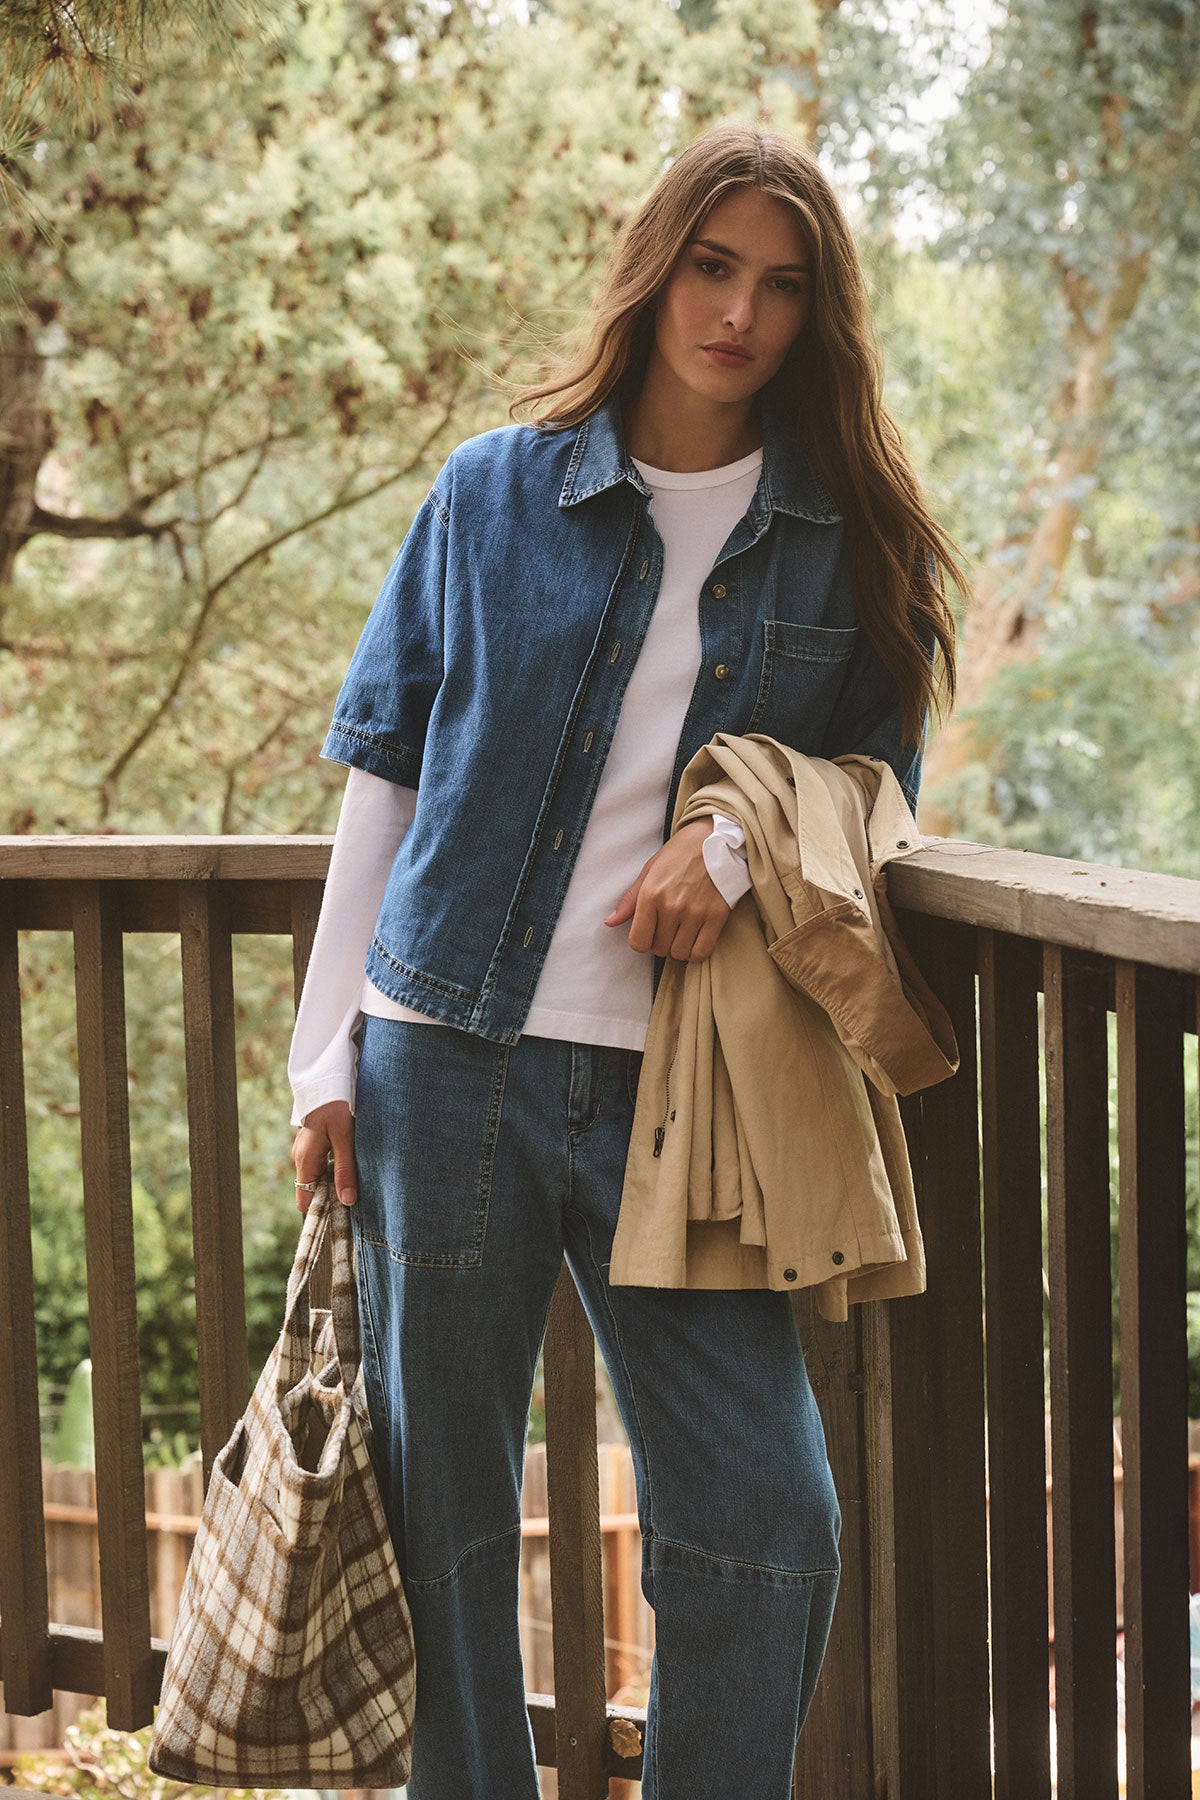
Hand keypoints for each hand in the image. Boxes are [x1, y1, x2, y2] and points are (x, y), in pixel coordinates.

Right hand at [291, 1098, 356, 1213]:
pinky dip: (334, 1170)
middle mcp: (301, 1157)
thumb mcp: (344, 1138)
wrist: (328, 1079)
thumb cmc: (335, 1105)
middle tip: (355, 1201)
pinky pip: (322, 1164)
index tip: (340, 1218)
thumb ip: (345, 1170)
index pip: (304, 1201)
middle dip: (331, 1198)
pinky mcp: (314, 1141)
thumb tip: (347, 1201)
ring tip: (357, 1185)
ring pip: (318, 1177)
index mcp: (305, 1160)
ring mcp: (306, 1149)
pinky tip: (352, 1166)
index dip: (320, 1212)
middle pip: (312, 1190)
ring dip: (335, 1183)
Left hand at [604, 817, 730, 961]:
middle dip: (660, 943)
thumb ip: (630, 900)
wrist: (716, 839)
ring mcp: (695, 913)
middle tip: (667, 929)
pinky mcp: (716, 917)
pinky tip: (695, 940)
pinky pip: (701, 952)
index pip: (638, 942)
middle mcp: (672, 906)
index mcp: (651, 894)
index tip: (648, 933)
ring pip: (679, 953)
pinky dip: (696, 952)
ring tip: (681, 933)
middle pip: (659, 949)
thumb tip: (610, 922)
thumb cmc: (680, 854)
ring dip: (678, 948)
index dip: (641, 942)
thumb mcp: (650, 870)